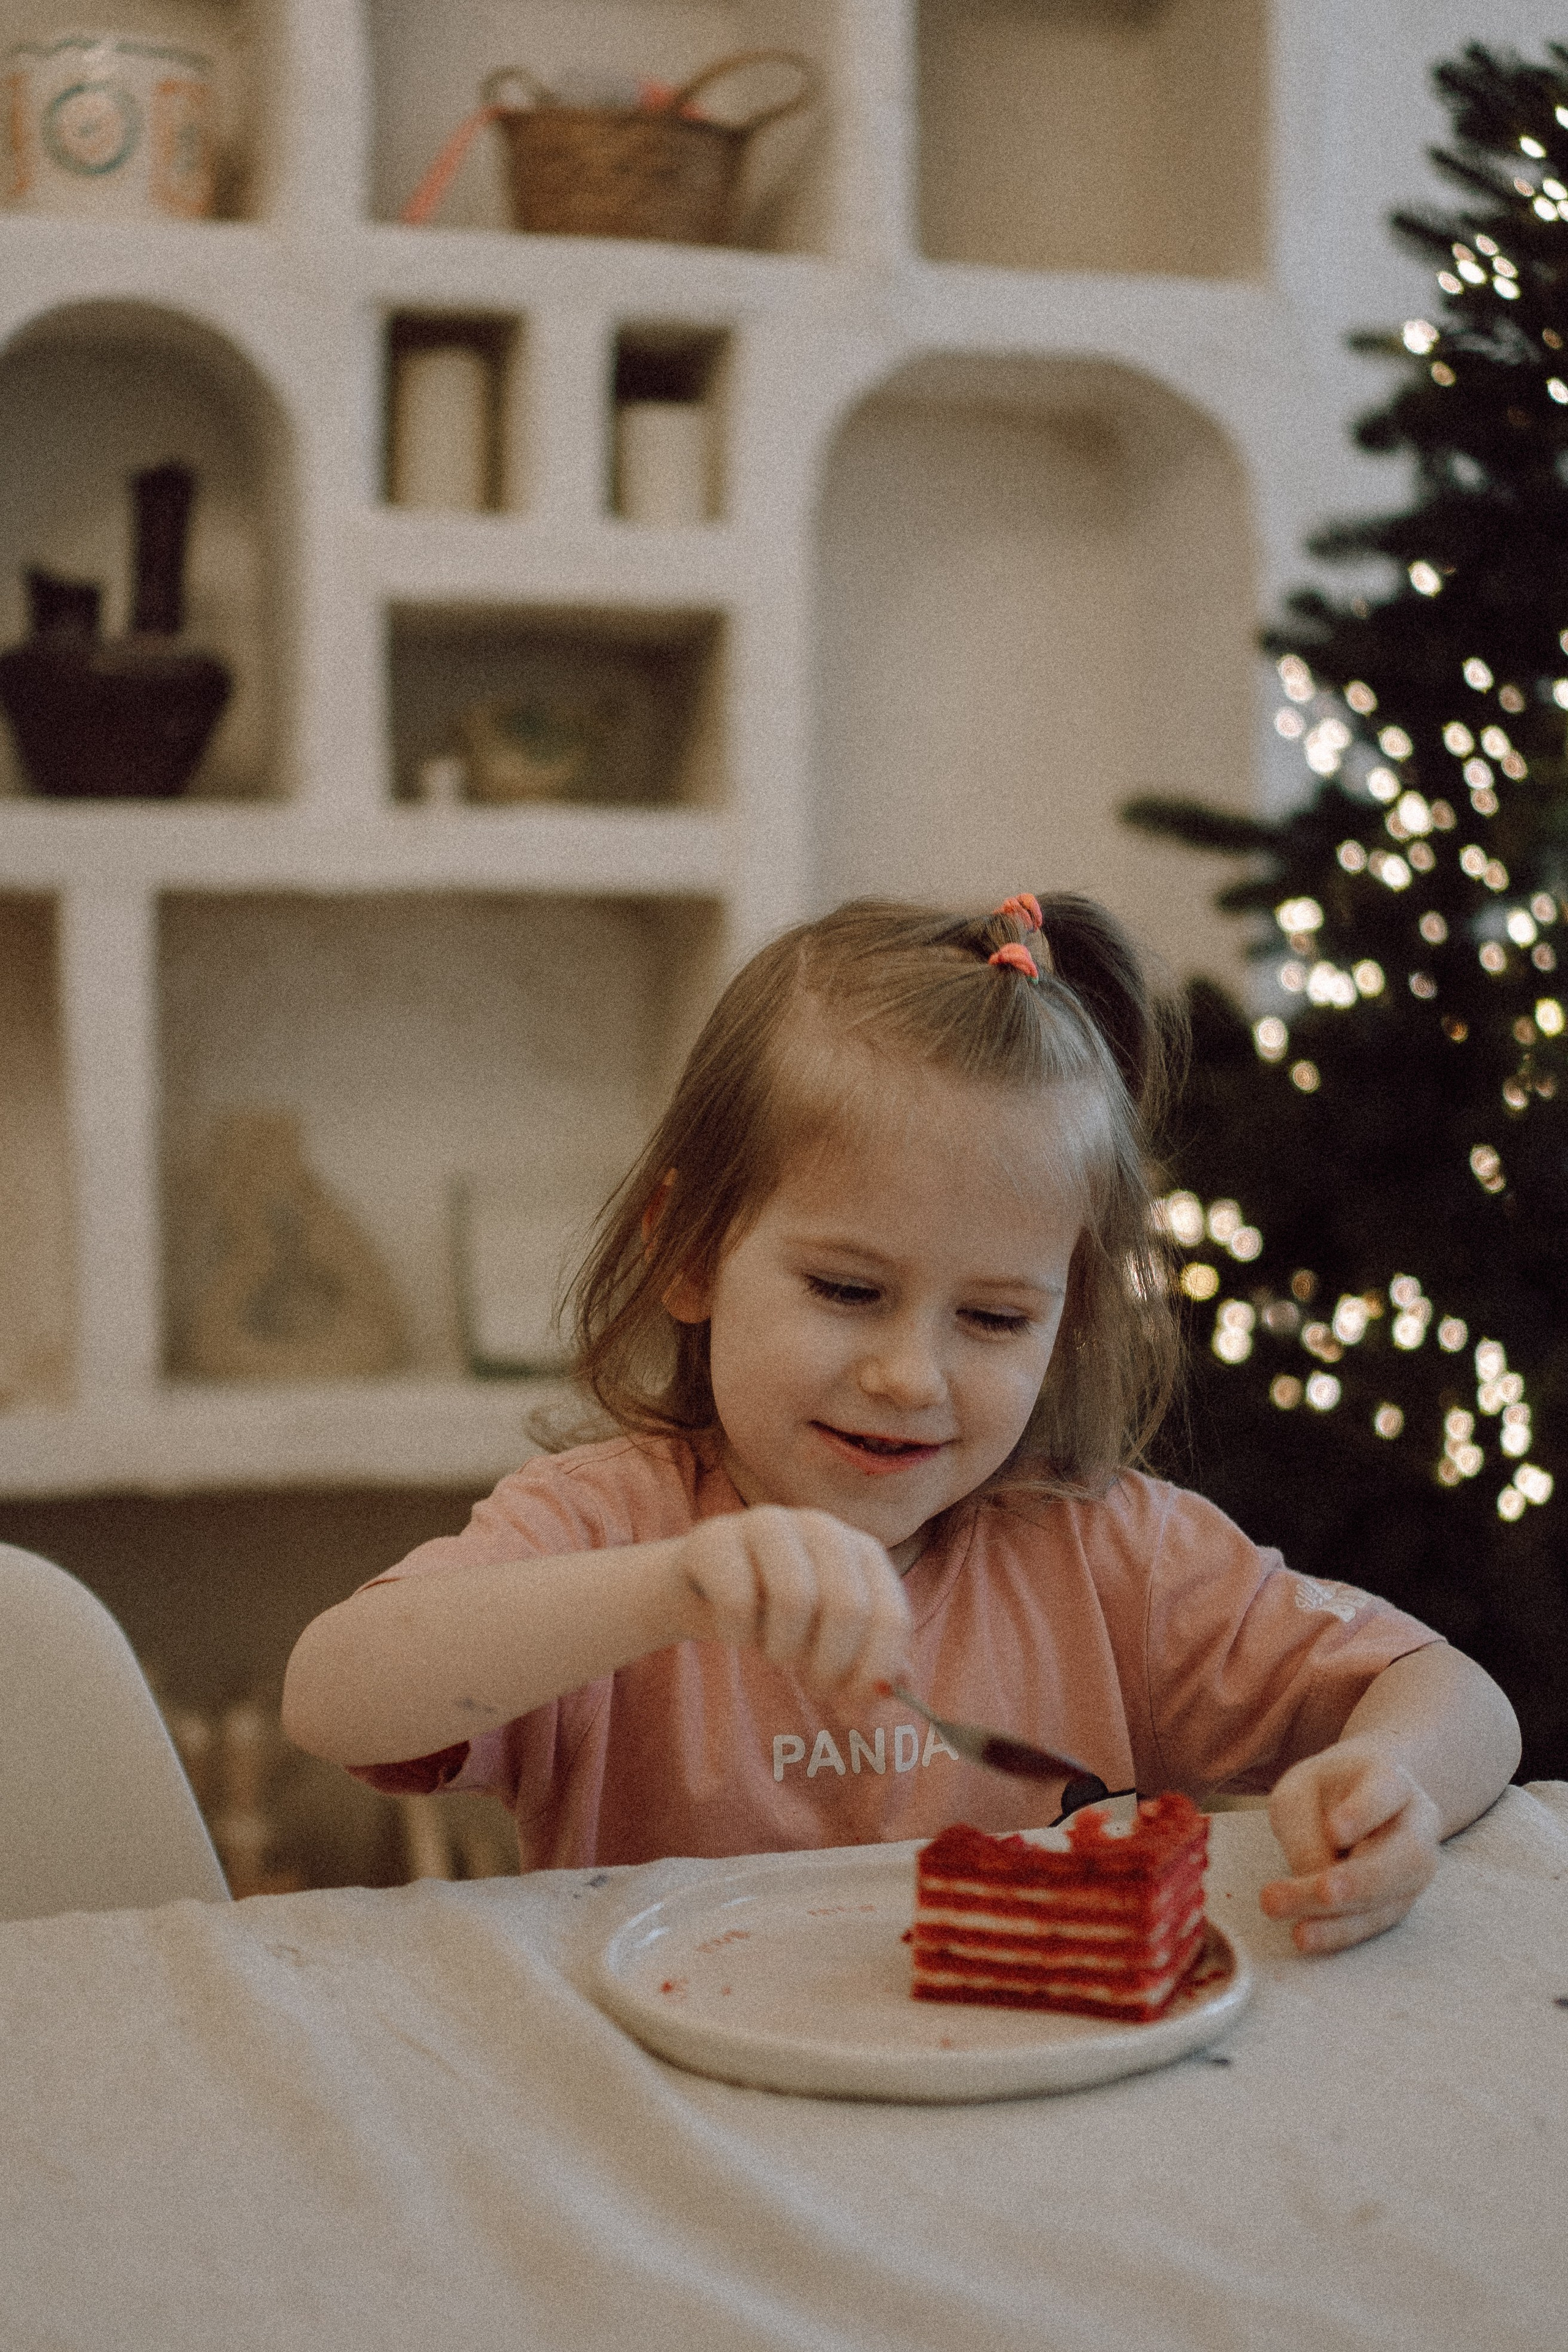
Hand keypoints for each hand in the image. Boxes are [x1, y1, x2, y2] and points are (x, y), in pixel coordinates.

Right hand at [676, 1505, 911, 1701]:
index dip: (875, 1671)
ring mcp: (770, 1524)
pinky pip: (736, 1600)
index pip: (891, 1616)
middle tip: (812, 1686)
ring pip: (794, 1599)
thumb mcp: (833, 1638)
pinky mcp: (718, 1536)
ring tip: (774, 1651)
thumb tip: (900, 1692)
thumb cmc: (782, 1615)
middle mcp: (824, 1528)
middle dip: (830, 1665)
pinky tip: (734, 1631)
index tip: (853, 1706)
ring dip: (782, 1649)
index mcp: (864, 1551)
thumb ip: (873, 1663)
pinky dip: (736, 1634)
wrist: (705, 1586)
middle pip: (848, 1607)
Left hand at [1259, 1742, 1441, 1953]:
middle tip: (1320, 1891)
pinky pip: (1375, 1922)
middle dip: (1362, 1879)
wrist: (1356, 1802)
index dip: (1363, 1812)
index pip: (1386, 1791)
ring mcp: (1414, 1868)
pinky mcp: (1399, 1901)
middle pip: (1404, 1854)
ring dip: (1344, 1917)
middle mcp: (1417, 1825)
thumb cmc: (1323, 1793)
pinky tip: (1306, 1936)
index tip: (1334, 1830)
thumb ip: (1304, 1829)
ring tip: (1299, 1930)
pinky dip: (1340, 1932)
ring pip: (1392, 1897)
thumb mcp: (1299, 1793)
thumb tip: (1313, 1879)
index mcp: (1392, 1780)